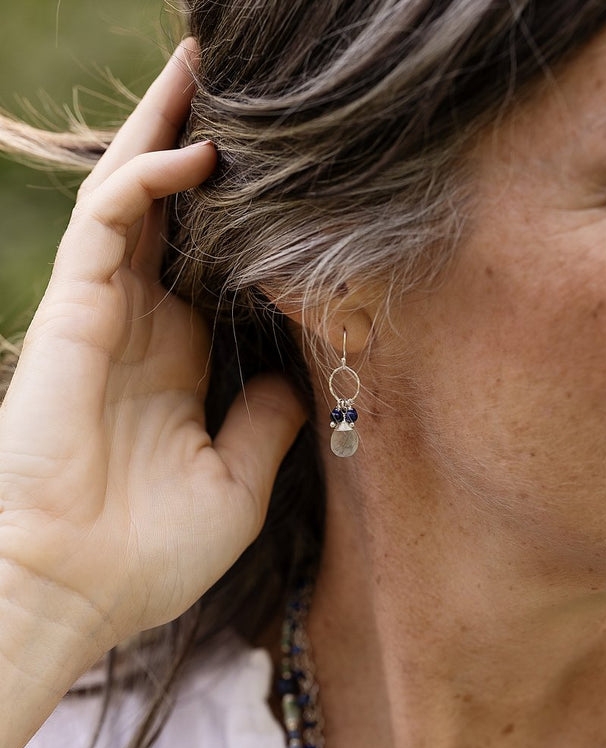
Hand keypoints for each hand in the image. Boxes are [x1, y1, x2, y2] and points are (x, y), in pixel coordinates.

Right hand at [0, 40, 304, 650]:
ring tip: (210, 69)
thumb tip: (300, 376)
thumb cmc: (150, 556)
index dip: (244, 221)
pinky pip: (108, 218)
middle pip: (173, 214)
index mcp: (177, 365)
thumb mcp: (234, 488)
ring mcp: (105, 311)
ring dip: (170, 130)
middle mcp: (142, 327)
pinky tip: (200, 149)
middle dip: (201, 149)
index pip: (213, 267)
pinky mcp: (74, 306)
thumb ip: (266, 425)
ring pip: (134, 194)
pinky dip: (148, 175)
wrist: (74, 589)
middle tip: (242, 88)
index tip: (293, 182)